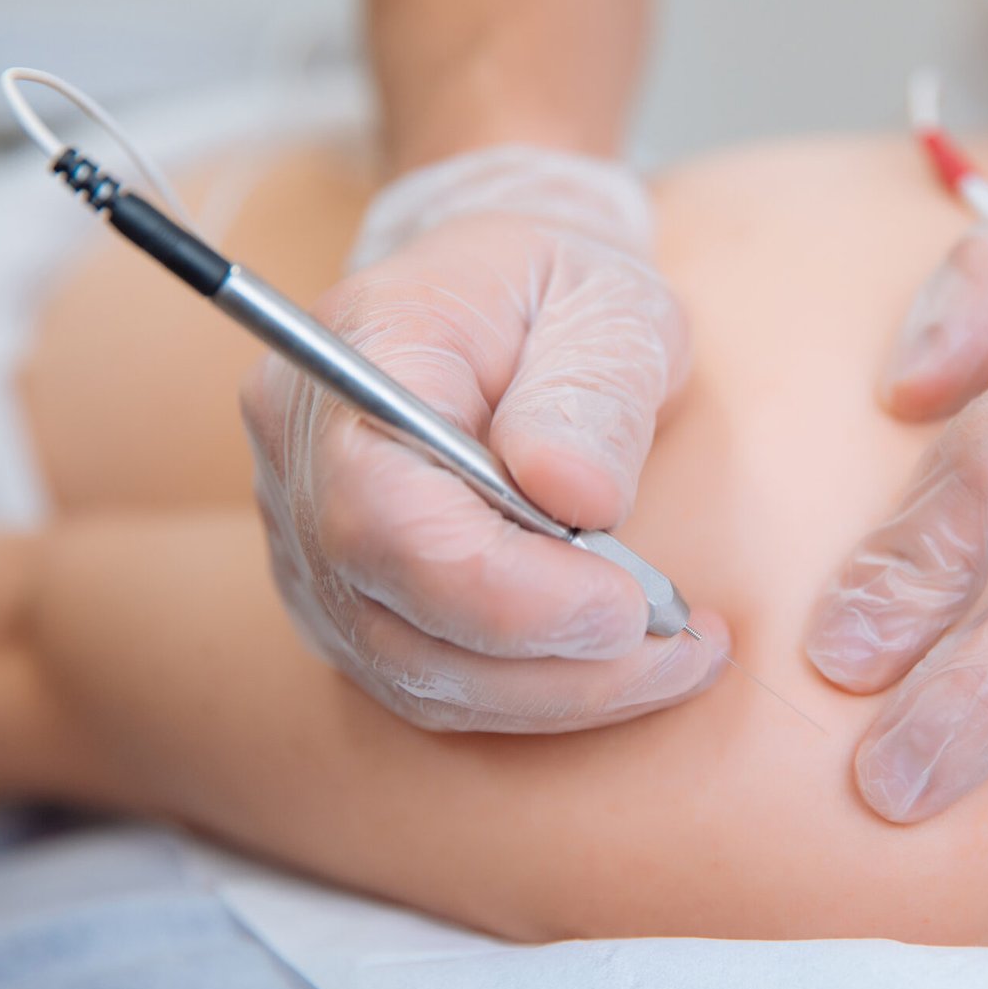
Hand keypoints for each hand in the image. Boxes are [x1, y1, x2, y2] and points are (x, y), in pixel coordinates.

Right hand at [242, 146, 726, 732]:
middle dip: (555, 656)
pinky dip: (535, 694)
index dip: (505, 588)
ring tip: (678, 654)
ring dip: (559, 691)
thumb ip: (594, 386)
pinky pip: (430, 684)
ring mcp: (308, 542)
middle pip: (393, 613)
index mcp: (356, 358)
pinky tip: (620, 662)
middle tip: (687, 643)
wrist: (508, 312)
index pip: (382, 513)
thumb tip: (575, 494)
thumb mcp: (610, 302)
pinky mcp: (348, 602)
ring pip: (414, 674)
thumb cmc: (561, 294)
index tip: (630, 603)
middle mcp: (300, 461)